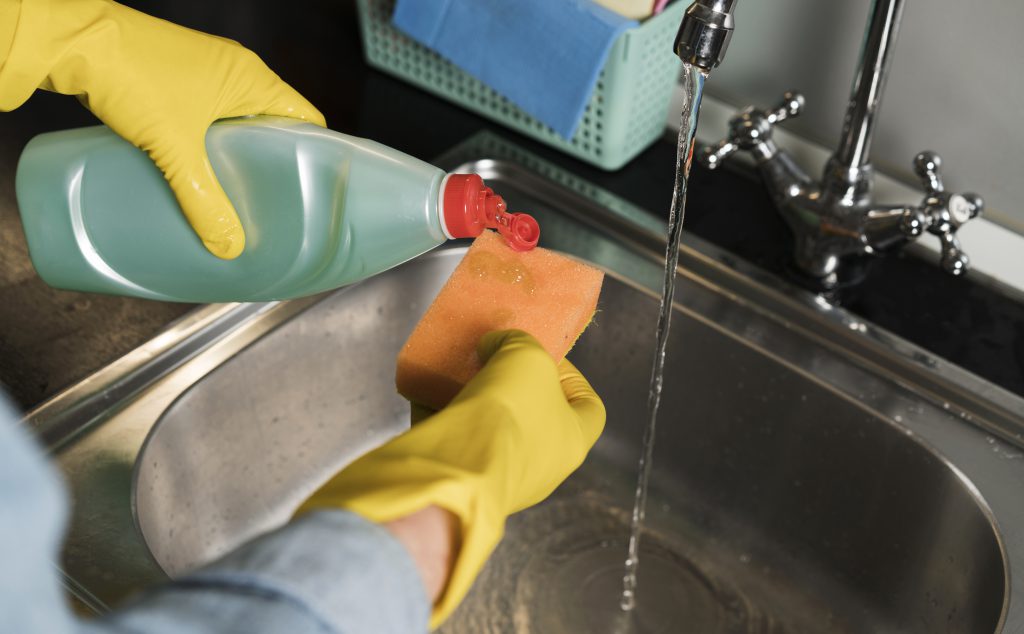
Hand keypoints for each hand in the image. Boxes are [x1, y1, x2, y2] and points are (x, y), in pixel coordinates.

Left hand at [0, 0, 324, 258]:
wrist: (74, 41)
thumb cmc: (131, 74)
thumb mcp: (173, 149)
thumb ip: (203, 200)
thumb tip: (228, 245)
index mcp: (253, 79)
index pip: (306, 118)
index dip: (312, 154)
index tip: (308, 189)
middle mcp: (236, 71)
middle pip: (274, 124)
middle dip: (272, 162)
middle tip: (270, 201)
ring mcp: (207, 71)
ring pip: (240, 121)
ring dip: (238, 153)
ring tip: (234, 192)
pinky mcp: (179, 77)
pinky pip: (211, 115)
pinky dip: (211, 141)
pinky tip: (197, 169)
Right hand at [297, 330, 605, 626]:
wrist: (458, 465)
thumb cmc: (510, 409)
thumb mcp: (525, 355)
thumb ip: (516, 341)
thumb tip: (493, 346)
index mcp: (574, 442)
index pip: (589, 407)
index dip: (571, 376)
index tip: (541, 355)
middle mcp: (543, 467)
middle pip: (533, 415)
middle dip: (512, 385)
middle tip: (491, 358)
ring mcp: (501, 477)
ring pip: (491, 429)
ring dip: (474, 398)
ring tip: (455, 370)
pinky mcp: (461, 479)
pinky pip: (455, 441)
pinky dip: (442, 416)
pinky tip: (425, 389)